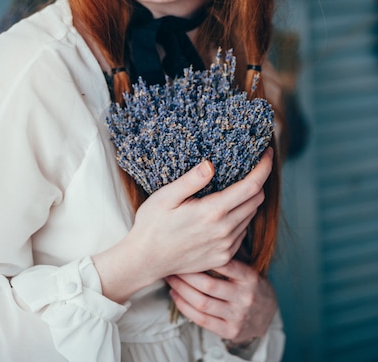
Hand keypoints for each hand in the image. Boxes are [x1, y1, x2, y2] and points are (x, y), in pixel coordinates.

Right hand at [131, 148, 273, 279]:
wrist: (145, 261)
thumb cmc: (152, 224)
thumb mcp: (165, 196)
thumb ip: (191, 181)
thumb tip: (211, 164)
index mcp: (212, 212)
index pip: (252, 187)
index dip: (264, 167)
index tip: (268, 153)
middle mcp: (224, 231)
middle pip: (256, 200)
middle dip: (258, 181)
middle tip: (249, 167)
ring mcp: (225, 246)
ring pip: (251, 216)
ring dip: (249, 200)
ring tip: (236, 187)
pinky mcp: (223, 257)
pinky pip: (242, 232)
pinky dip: (240, 217)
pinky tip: (225, 211)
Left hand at [166, 259, 277, 342]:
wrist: (267, 315)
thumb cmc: (250, 285)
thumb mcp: (248, 268)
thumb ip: (231, 256)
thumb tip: (203, 235)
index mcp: (250, 277)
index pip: (224, 264)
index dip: (202, 257)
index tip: (186, 250)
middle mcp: (245, 297)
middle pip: (208, 285)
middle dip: (186, 274)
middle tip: (172, 264)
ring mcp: (238, 316)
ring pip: (202, 302)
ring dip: (181, 290)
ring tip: (170, 279)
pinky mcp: (230, 331)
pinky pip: (202, 319)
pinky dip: (184, 307)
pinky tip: (175, 296)